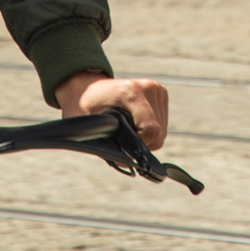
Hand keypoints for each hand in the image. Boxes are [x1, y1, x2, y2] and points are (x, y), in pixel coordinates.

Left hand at [55, 70, 169, 150]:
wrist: (88, 88)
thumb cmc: (87, 109)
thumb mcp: (93, 129)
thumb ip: (111, 147)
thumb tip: (129, 163)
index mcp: (131, 92)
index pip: (150, 130)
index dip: (138, 144)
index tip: (122, 145)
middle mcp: (148, 87)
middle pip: (158, 134)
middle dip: (141, 142)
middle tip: (121, 136)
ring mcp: (156, 88)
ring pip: (162, 132)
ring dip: (146, 137)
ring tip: (127, 127)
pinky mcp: (161, 91)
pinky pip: (162, 123)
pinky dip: (149, 129)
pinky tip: (134, 122)